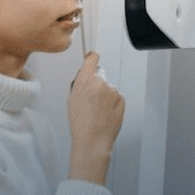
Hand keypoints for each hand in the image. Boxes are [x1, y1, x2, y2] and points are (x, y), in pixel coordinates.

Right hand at [66, 52, 123, 183]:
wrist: (93, 139)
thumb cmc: (80, 123)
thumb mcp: (72, 99)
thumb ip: (80, 85)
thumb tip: (85, 78)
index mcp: (85, 80)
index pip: (91, 59)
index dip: (92, 57)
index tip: (93, 56)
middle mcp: (101, 82)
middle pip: (100, 76)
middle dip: (96, 84)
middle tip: (90, 100)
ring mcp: (113, 90)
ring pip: (108, 89)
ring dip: (104, 96)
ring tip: (97, 112)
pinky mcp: (122, 98)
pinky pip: (115, 97)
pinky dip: (111, 104)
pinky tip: (104, 114)